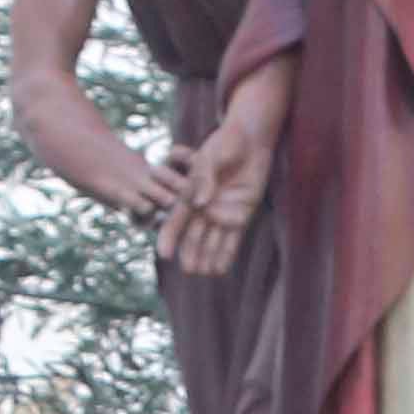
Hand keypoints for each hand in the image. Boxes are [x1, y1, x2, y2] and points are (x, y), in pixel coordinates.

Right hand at [164, 73, 285, 284]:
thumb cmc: (227, 140)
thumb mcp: (212, 156)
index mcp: (192, 192)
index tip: (163, 253)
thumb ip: (205, 178)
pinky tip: (219, 270)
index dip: (170, 236)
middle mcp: (206, 205)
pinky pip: (233, 238)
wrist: (251, 138)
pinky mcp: (242, 213)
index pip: (178, 218)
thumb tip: (201, 203)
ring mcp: (224, 211)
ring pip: (212, 239)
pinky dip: (227, 253)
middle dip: (190, 251)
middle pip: (194, 233)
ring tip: (202, 275)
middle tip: (188, 271)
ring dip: (207, 256)